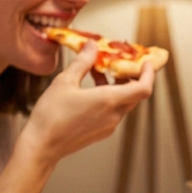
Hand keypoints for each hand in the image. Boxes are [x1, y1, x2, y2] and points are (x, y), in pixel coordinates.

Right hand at [19, 43, 154, 166]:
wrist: (42, 146)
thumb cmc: (52, 115)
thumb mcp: (65, 81)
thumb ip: (83, 62)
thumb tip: (92, 47)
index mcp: (109, 101)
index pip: (144, 88)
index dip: (149, 74)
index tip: (145, 63)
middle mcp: (114, 115)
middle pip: (135, 94)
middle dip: (129, 76)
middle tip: (118, 63)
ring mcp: (109, 126)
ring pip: (122, 102)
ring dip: (115, 86)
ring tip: (97, 72)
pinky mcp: (101, 132)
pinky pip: (113, 111)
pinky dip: (108, 98)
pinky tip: (90, 89)